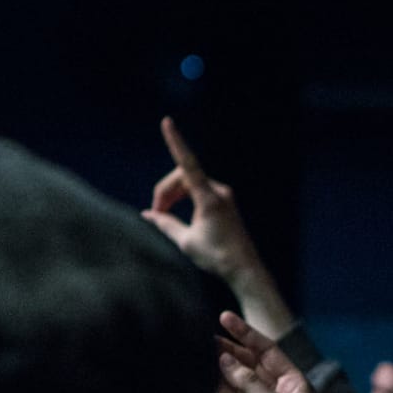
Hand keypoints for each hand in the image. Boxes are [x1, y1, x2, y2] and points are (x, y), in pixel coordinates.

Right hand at [144, 117, 266, 282]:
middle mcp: (219, 192)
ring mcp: (223, 196)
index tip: (167, 123)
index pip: (187, 164)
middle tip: (155, 213)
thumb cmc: (216, 257)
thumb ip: (165, 224)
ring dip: (173, 196)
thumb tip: (148, 215)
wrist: (244, 270)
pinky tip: (174, 213)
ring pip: (189, 185)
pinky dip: (184, 199)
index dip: (176, 142)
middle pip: (182, 178)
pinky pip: (198, 192)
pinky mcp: (225, 202)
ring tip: (162, 215)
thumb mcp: (185, 241)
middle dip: (165, 192)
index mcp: (209, 198)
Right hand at [211, 309, 327, 392]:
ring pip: (237, 382)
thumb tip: (225, 359)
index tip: (224, 318)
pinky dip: (217, 389)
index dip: (246, 333)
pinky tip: (204, 375)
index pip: (267, 351)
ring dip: (221, 368)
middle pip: (250, 364)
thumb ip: (249, 383)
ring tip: (200, 351)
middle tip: (205, 337)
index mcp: (294, 385)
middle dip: (230, 349)